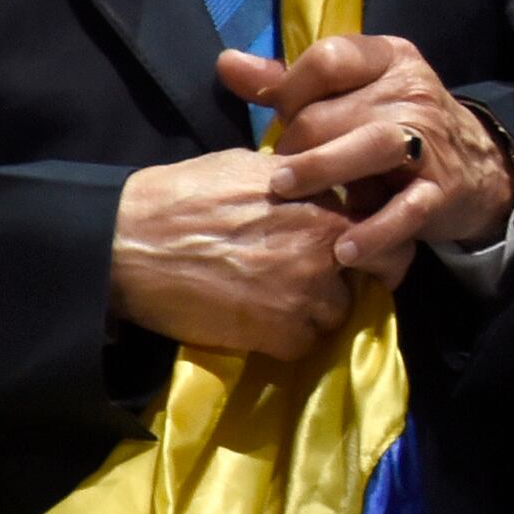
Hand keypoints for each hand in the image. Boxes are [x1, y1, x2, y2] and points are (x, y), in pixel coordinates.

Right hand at [111, 148, 357, 360]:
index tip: (361, 246)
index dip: (375, 240)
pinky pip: (302, 345)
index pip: (384, 228)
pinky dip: (287, 339)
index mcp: (325, 207)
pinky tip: (262, 323)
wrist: (129, 242)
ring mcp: (302, 296)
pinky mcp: (274, 334)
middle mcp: (324, 252)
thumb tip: (321, 188)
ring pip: (337, 314)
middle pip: (375, 275)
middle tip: (330, 279)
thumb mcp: (255, 168)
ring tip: (284, 300)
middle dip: (359, 277)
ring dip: (318, 310)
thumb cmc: (185, 195)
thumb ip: (302, 183)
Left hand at [235, 30, 513, 274]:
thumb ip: (290, 83)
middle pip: (331, 114)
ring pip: (369, 146)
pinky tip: (344, 249)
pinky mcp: (440, 190)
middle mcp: (412, 91)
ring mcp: (429, 141)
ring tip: (285, 191)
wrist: (478, 167)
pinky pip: (405, 209)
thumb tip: (227, 63)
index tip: (282, 119)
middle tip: (279, 176)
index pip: (328, 59)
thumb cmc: (393, 127)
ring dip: (322, 169)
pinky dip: (374, 231)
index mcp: (389, 59)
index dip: (291, 90)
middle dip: (295, 146)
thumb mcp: (354, 94)